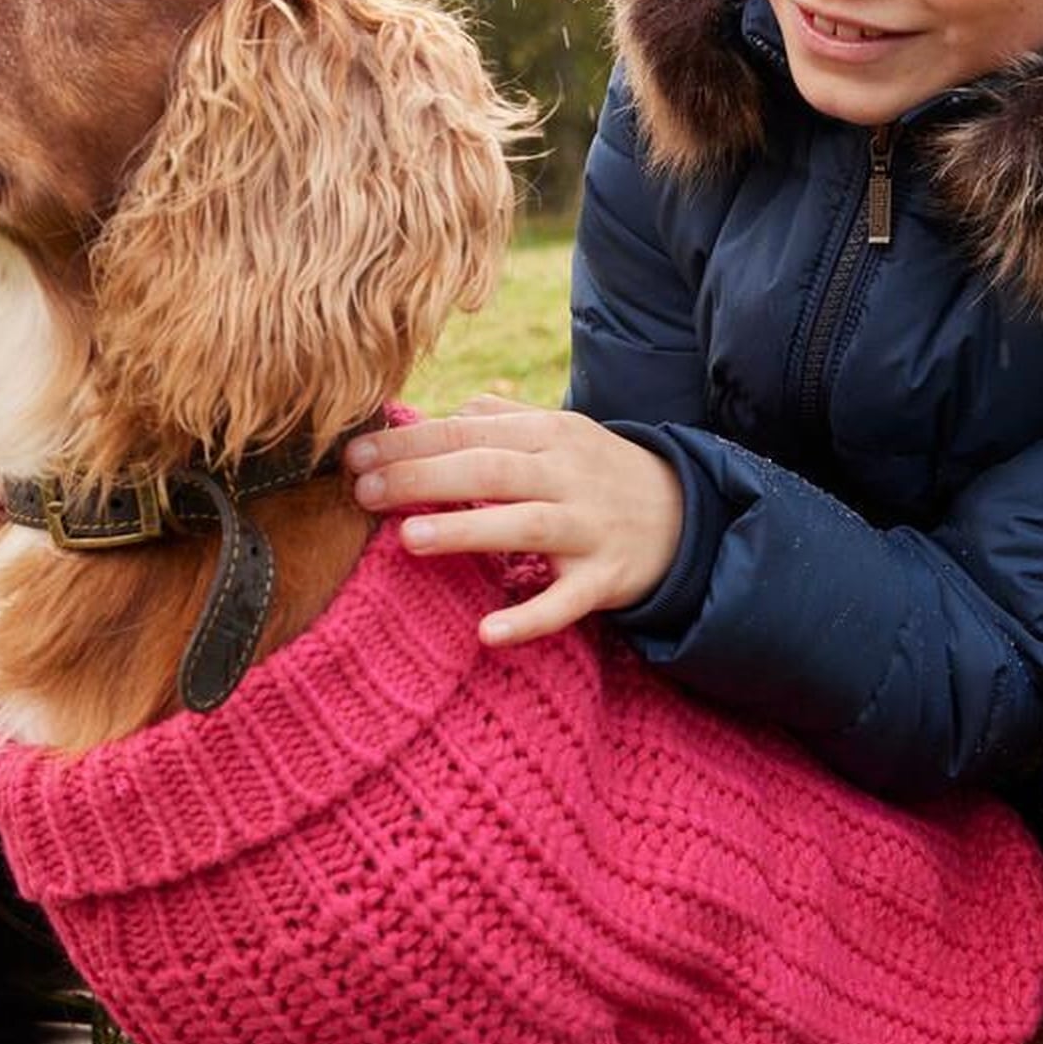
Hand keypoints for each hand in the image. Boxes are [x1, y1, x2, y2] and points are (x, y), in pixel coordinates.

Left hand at [345, 395, 682, 647]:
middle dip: (422, 477)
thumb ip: (498, 420)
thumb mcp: (558, 432)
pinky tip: (487, 632)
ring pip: (525, 526)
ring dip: (466, 531)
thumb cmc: (599, 471)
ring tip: (407, 538)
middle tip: (363, 491)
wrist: (688, 515)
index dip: (409, 442)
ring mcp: (589, 528)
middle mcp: (567, 476)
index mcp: (548, 434)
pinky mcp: (606, 580)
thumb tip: (437, 411)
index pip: (467, 432)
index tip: (354, 455)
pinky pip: (566, 602)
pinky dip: (529, 616)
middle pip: (489, 470)